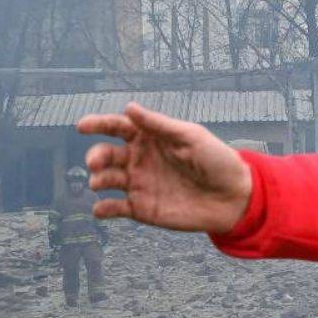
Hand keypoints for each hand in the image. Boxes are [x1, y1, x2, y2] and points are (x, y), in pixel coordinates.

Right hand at [75, 102, 252, 232]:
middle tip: (95, 162)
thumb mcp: (191, 136)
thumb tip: (130, 108)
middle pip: (107, 154)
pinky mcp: (142, 209)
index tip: (83, 126)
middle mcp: (140, 160)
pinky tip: (101, 209)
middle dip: (96, 156)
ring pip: (106, 180)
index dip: (98, 124)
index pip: (118, 127)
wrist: (234, 197)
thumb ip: (160, 125)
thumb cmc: (217, 160)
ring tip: (100, 182)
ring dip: (98, 180)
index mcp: (150, 138)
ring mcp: (139, 184)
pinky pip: (115, 209)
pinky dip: (103, 209)